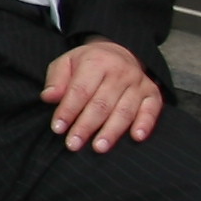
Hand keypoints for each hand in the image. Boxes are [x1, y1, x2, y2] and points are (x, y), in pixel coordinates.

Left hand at [42, 37, 163, 151]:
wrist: (117, 53)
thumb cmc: (87, 64)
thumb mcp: (66, 63)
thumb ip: (56, 80)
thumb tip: (48, 97)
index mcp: (96, 61)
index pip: (80, 90)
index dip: (68, 111)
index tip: (58, 129)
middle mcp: (120, 71)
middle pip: (101, 104)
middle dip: (86, 126)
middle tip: (73, 144)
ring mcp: (138, 82)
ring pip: (124, 110)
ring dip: (111, 131)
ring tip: (98, 148)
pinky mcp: (152, 93)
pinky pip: (152, 109)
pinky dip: (145, 123)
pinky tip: (136, 137)